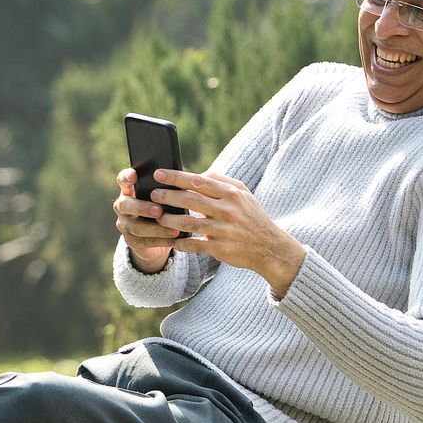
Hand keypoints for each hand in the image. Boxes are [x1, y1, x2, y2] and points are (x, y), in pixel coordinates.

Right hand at [113, 167, 180, 271]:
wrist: (155, 237)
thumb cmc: (162, 208)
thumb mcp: (162, 197)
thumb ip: (166, 190)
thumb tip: (185, 183)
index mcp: (129, 191)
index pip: (123, 180)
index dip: (126, 177)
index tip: (134, 175)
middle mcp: (123, 207)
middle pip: (125, 205)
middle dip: (142, 208)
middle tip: (159, 210)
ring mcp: (125, 225)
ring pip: (135, 227)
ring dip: (156, 228)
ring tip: (174, 230)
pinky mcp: (132, 241)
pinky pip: (145, 242)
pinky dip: (162, 240)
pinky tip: (175, 239)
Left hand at [149, 169, 306, 295]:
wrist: (270, 247)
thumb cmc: (252, 217)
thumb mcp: (243, 194)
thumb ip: (221, 181)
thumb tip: (197, 174)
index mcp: (231, 194)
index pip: (198, 181)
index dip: (176, 177)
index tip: (158, 174)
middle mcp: (227, 210)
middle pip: (190, 200)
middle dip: (167, 196)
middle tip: (152, 195)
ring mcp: (223, 230)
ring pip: (188, 223)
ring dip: (169, 220)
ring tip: (157, 217)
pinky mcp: (220, 249)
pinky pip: (195, 245)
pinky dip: (181, 243)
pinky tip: (171, 240)